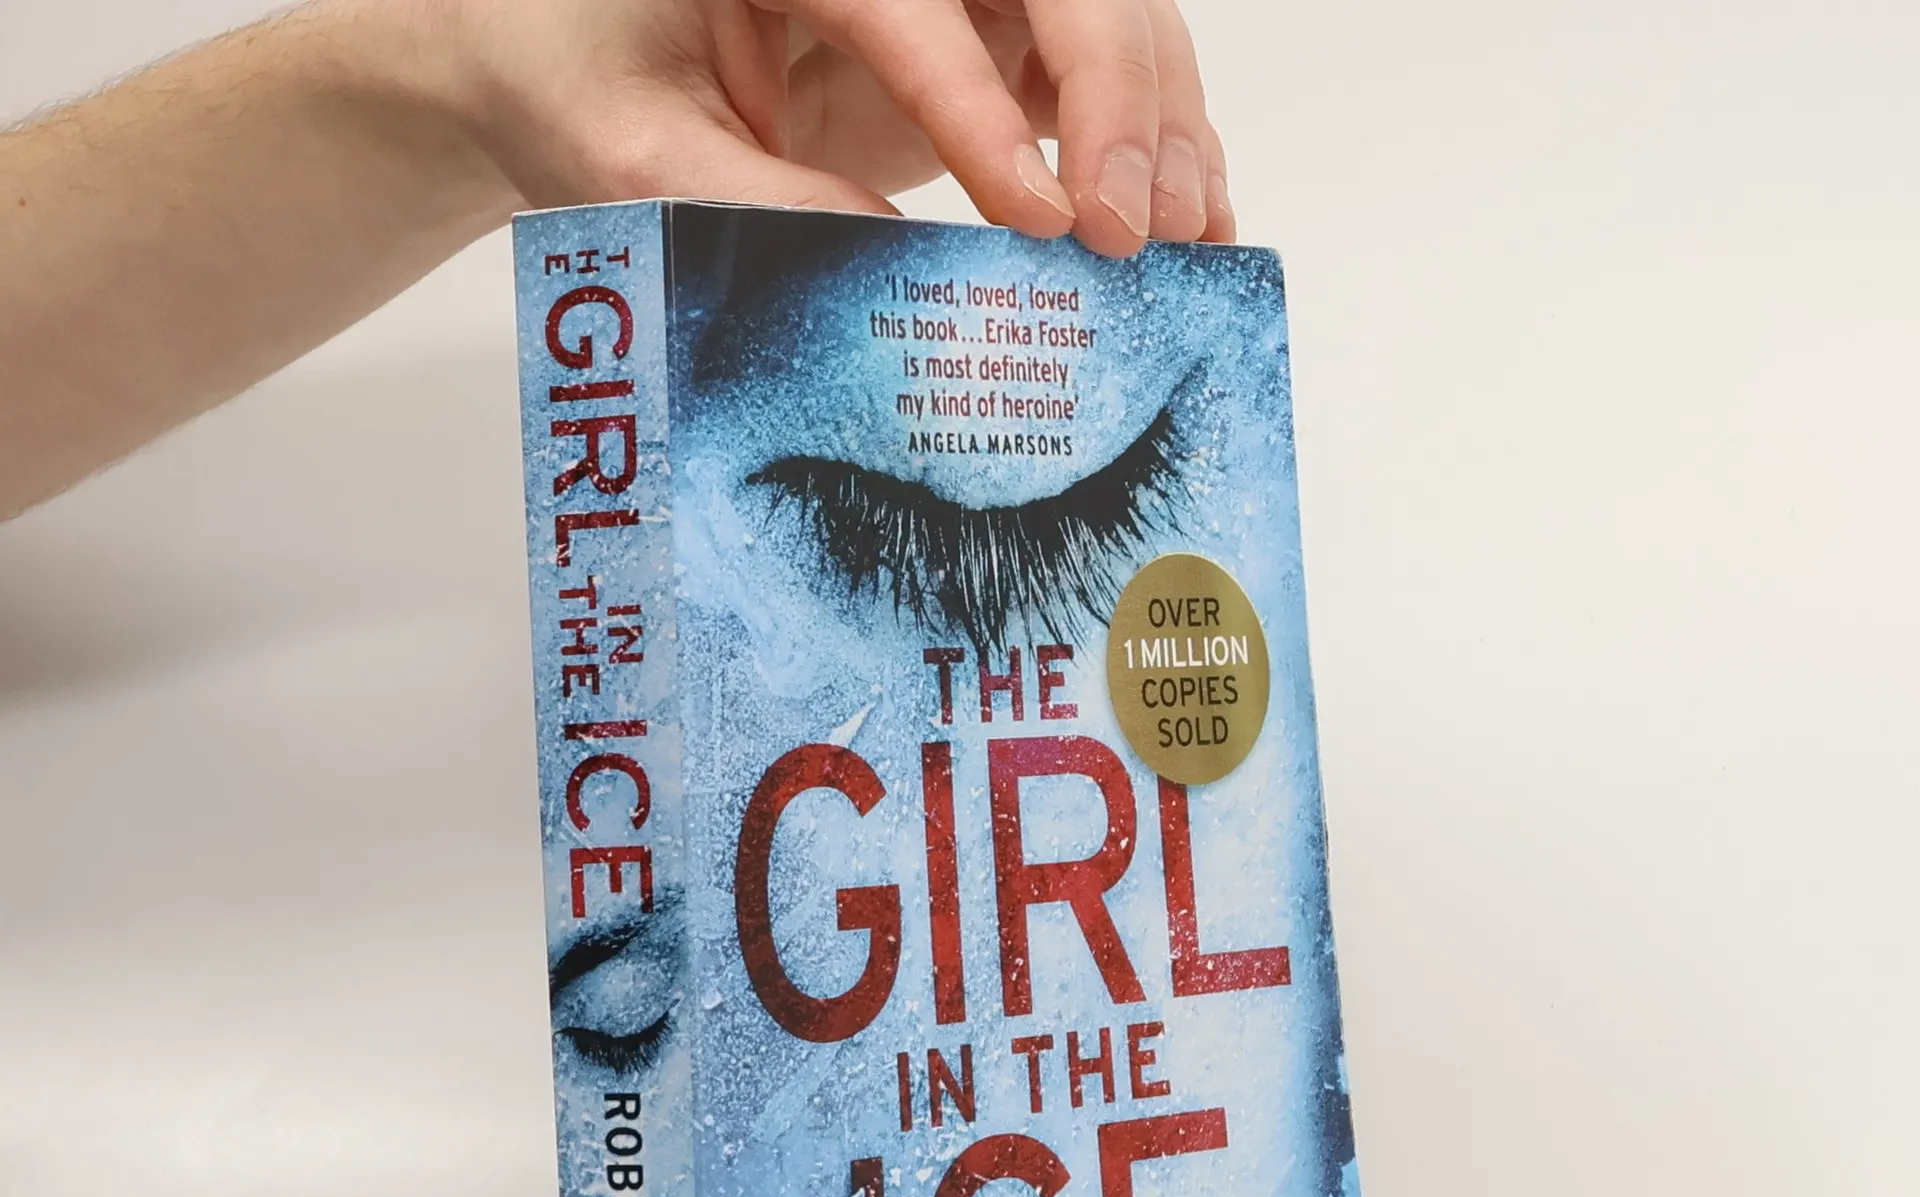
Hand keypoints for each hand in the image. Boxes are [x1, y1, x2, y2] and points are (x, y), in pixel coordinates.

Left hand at [393, 0, 1233, 254]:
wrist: (577, 52)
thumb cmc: (584, 79)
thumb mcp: (631, 152)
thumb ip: (747, 201)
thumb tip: (890, 272)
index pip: (914, 2)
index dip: (984, 109)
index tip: (1039, 217)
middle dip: (1113, 100)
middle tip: (1129, 232)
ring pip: (1108, 14)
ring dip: (1161, 124)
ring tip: (1187, 242)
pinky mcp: (993, 34)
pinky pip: (1101, 71)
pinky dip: (1157, 141)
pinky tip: (1189, 223)